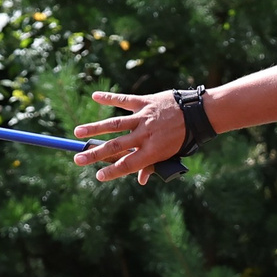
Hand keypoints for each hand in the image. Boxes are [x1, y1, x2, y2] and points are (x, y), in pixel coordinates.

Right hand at [74, 90, 189, 183]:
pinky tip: (95, 96)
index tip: (98, 176)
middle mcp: (146, 135)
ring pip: (116, 124)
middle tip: (78, 159)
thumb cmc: (184, 138)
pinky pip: (124, 100)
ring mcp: (144, 117)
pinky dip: (109, 98)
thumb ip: (153, 166)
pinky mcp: (145, 102)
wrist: (198, 114)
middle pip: (117, 147)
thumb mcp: (171, 156)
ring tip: (78, 132)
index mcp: (153, 151)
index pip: (128, 165)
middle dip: (95, 154)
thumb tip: (141, 180)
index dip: (113, 172)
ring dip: (95, 128)